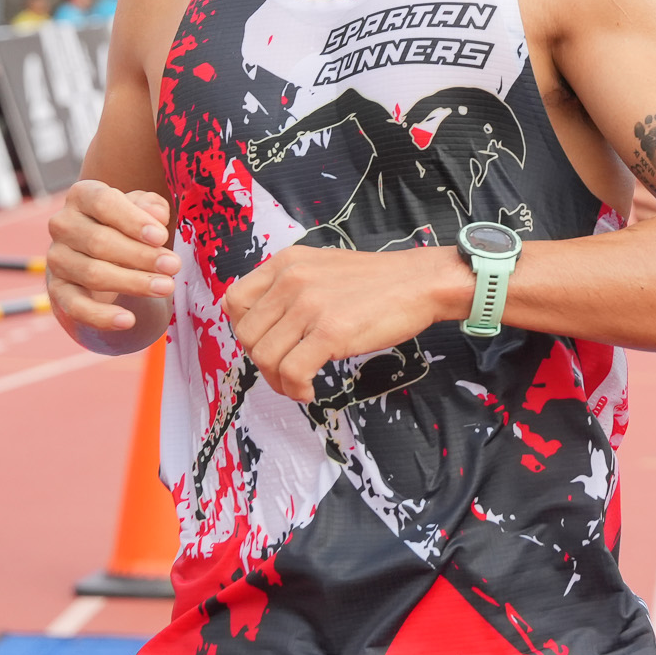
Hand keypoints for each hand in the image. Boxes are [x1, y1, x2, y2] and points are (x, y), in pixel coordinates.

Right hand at [47, 179, 178, 351]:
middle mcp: (63, 225)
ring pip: (93, 274)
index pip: (103, 203)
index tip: (161, 237)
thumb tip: (157, 216)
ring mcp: (57, 259)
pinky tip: (128, 320)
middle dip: (141, 256)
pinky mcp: (58, 291)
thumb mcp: (141, 210)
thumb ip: (150, 206)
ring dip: (132, 283)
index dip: (133, 221)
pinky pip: (76, 307)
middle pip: (99, 241)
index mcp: (82, 196)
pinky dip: (102, 316)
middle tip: (173, 266)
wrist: (101, 257)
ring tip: (165, 288)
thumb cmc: (126, 226)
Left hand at [222, 244, 468, 402]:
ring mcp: (310, 305)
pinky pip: (292, 372)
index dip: (243, 331)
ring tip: (298, 385)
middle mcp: (291, 280)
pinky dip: (296, 389)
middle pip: (247, 335)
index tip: (266, 344)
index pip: (234, 301)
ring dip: (277, 382)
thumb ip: (291, 287)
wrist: (421, 282)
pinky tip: (309, 390)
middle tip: (285, 371)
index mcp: (286, 263)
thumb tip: (267, 325)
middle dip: (261, 362)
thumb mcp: (322, 268)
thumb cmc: (377, 282)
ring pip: (265, 357)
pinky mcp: (331, 332)